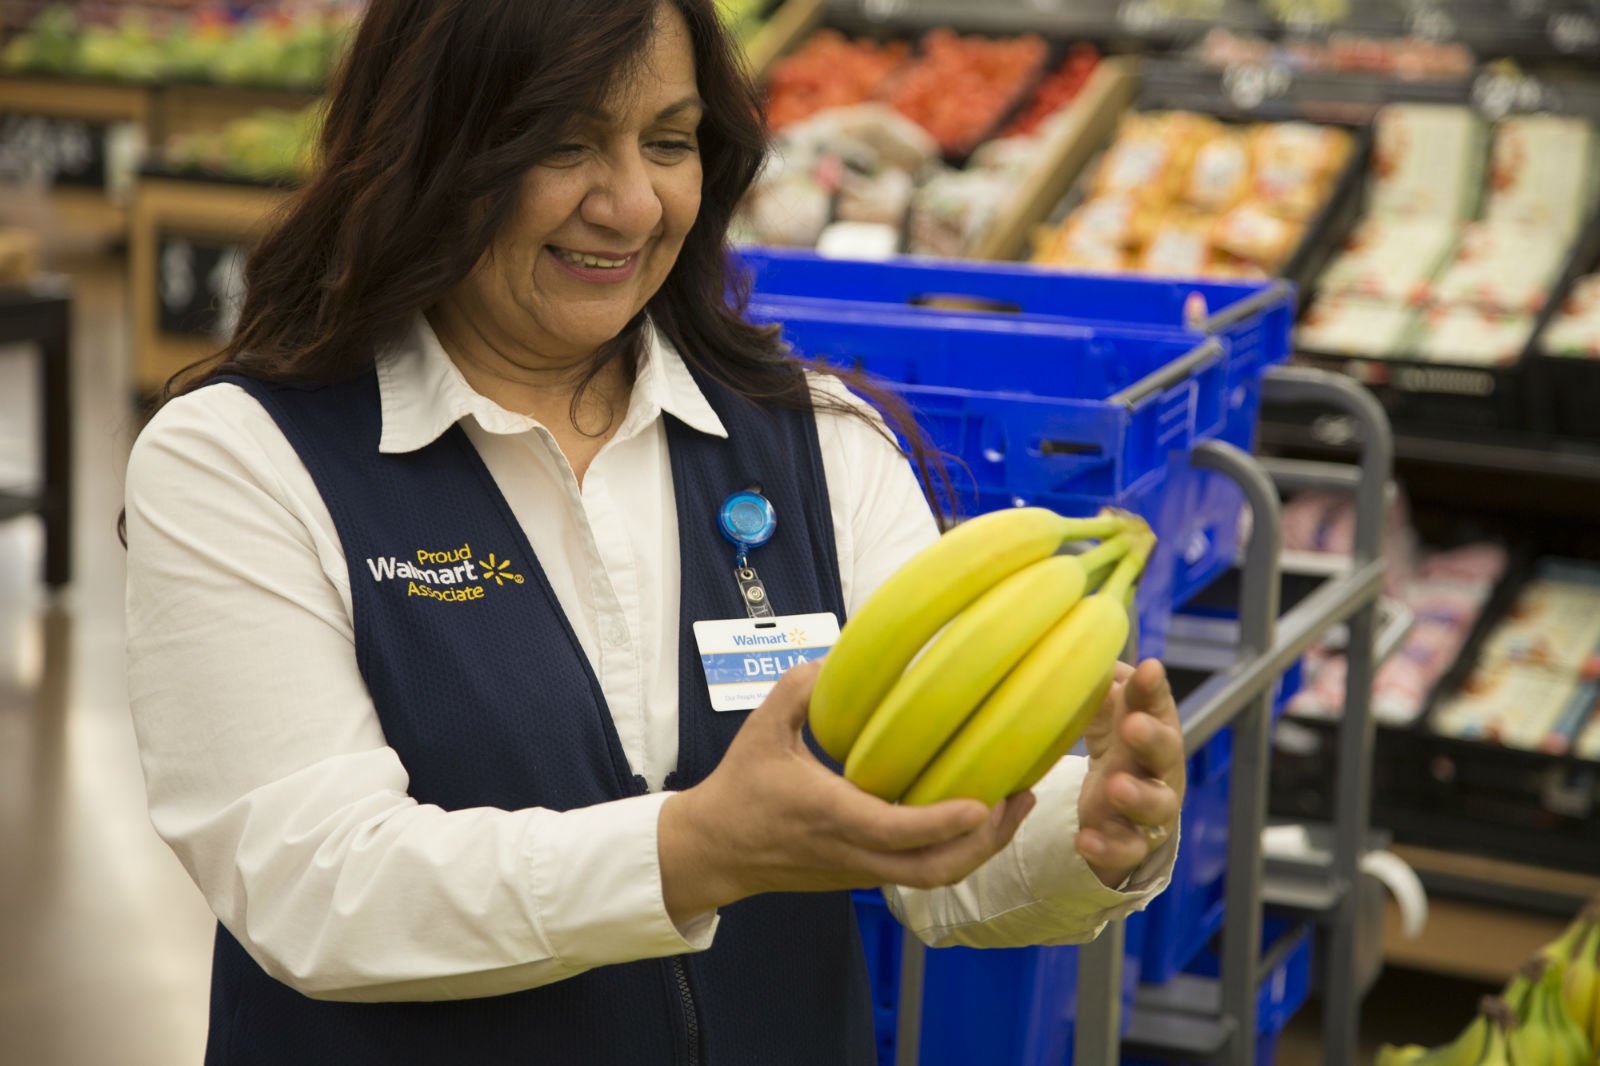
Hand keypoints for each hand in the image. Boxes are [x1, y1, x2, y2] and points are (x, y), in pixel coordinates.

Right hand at [658, 660, 1035, 923]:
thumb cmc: (739, 789)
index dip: (943, 822)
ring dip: (978, 848)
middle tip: (1018, 798)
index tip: (983, 802)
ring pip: (932, 877)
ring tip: (1010, 805)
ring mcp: (859, 870)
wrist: (713, 851)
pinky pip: (917, 871)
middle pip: (934, 870)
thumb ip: (798, 687)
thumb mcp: (761, 727)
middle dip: (985, 842)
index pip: (896, 832)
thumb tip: (840, 656)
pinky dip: (954, 849)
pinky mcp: (861, 875)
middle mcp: (851, 852)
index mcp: (830, 816)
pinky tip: (972, 813)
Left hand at [1076, 659, 1184, 888]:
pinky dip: (1107, 847)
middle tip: (1134, 726)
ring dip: (1137, 796)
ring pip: (1155, 805)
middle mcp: (1160, 767)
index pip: (1156, 703)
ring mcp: (1151, 809)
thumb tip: (1085, 653)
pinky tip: (1084, 840)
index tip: (1147, 669)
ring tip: (1116, 787)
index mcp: (1154, 728)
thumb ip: (1104, 683)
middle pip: (1166, 751)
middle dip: (1152, 737)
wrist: (1121, 808)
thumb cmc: (1120, 747)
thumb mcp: (1110, 711)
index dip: (1152, 688)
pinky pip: (1125, 849)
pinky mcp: (1132, 844)